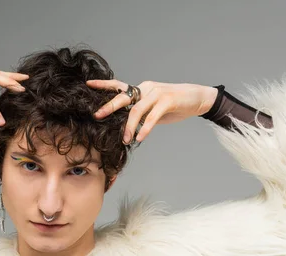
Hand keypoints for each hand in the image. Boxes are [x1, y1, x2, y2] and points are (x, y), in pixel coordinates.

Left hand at [86, 79, 217, 143]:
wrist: (197, 98)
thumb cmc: (173, 105)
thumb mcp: (153, 109)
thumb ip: (140, 114)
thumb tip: (125, 127)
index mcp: (141, 89)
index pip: (119, 86)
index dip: (103, 85)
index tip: (88, 84)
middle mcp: (146, 88)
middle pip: (123, 97)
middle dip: (109, 106)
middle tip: (97, 116)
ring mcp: (157, 93)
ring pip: (137, 110)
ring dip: (129, 126)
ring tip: (125, 139)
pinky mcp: (168, 100)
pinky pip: (153, 116)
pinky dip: (145, 128)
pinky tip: (140, 137)